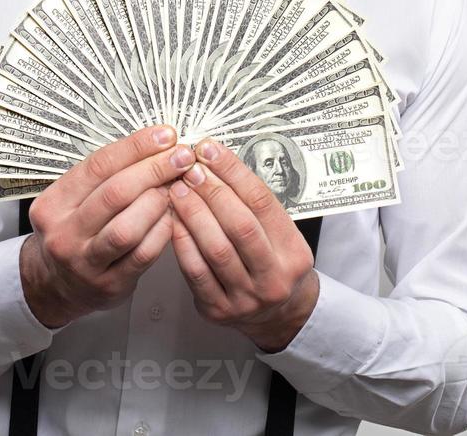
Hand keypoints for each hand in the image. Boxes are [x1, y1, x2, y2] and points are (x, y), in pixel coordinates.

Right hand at [20, 125, 196, 328]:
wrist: (58, 285)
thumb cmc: (75, 233)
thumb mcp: (74, 201)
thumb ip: (108, 176)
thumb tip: (157, 144)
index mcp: (53, 204)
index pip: (98, 166)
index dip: (136, 147)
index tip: (166, 136)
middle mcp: (64, 233)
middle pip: (115, 193)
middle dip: (155, 170)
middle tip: (181, 158)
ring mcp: (85, 263)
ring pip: (127, 228)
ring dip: (158, 203)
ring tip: (175, 188)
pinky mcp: (109, 285)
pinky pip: (143, 254)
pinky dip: (163, 231)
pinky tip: (172, 217)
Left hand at [167, 139, 319, 352]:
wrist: (277, 316)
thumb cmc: (274, 264)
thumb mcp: (280, 235)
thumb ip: (254, 205)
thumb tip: (216, 162)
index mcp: (293, 252)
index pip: (262, 202)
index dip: (233, 172)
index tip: (210, 150)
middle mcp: (273, 277)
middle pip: (240, 226)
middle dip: (211, 191)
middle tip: (190, 168)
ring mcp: (245, 297)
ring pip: (215, 249)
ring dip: (193, 213)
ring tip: (178, 189)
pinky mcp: (218, 309)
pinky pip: (195, 271)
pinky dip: (181, 242)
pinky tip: (173, 220)